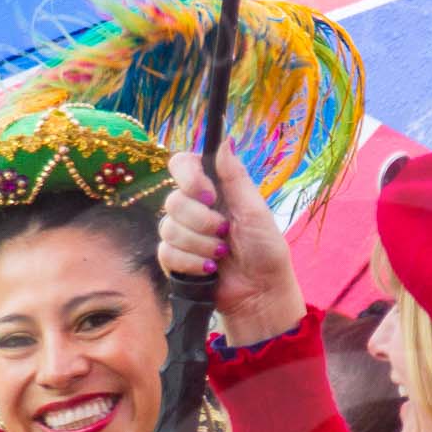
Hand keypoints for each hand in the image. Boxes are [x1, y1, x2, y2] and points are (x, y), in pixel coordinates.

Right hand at [160, 145, 306, 347]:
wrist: (260, 292)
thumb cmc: (264, 250)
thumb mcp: (254, 209)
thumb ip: (234, 176)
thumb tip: (224, 139)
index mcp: (213, 189)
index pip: (181, 165)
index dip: (189, 177)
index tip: (208, 194)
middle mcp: (194, 208)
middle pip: (173, 199)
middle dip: (201, 220)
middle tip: (224, 232)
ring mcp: (182, 234)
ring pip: (168, 228)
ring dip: (200, 244)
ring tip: (222, 255)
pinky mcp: (175, 260)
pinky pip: (167, 253)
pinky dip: (191, 263)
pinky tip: (210, 270)